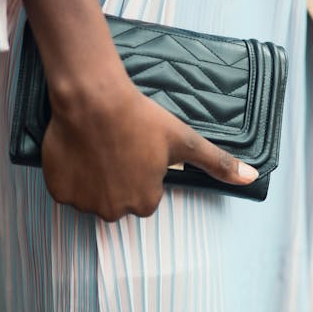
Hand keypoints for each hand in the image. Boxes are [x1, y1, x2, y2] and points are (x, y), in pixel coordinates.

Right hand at [18, 0, 256, 222]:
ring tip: (99, 148)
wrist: (94, 99)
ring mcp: (85, 203)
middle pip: (119, 199)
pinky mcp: (59, 192)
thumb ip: (219, 163)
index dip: (142, 172)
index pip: (146, 195)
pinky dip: (72, 176)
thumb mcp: (186, 141)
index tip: (138, 150)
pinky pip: (67, 190)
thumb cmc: (142, 119)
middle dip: (119, 178)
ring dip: (96, 179)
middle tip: (118, 147)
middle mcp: (115, 211)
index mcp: (146, 202)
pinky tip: (81, 152)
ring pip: (93, 196)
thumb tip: (253, 178)